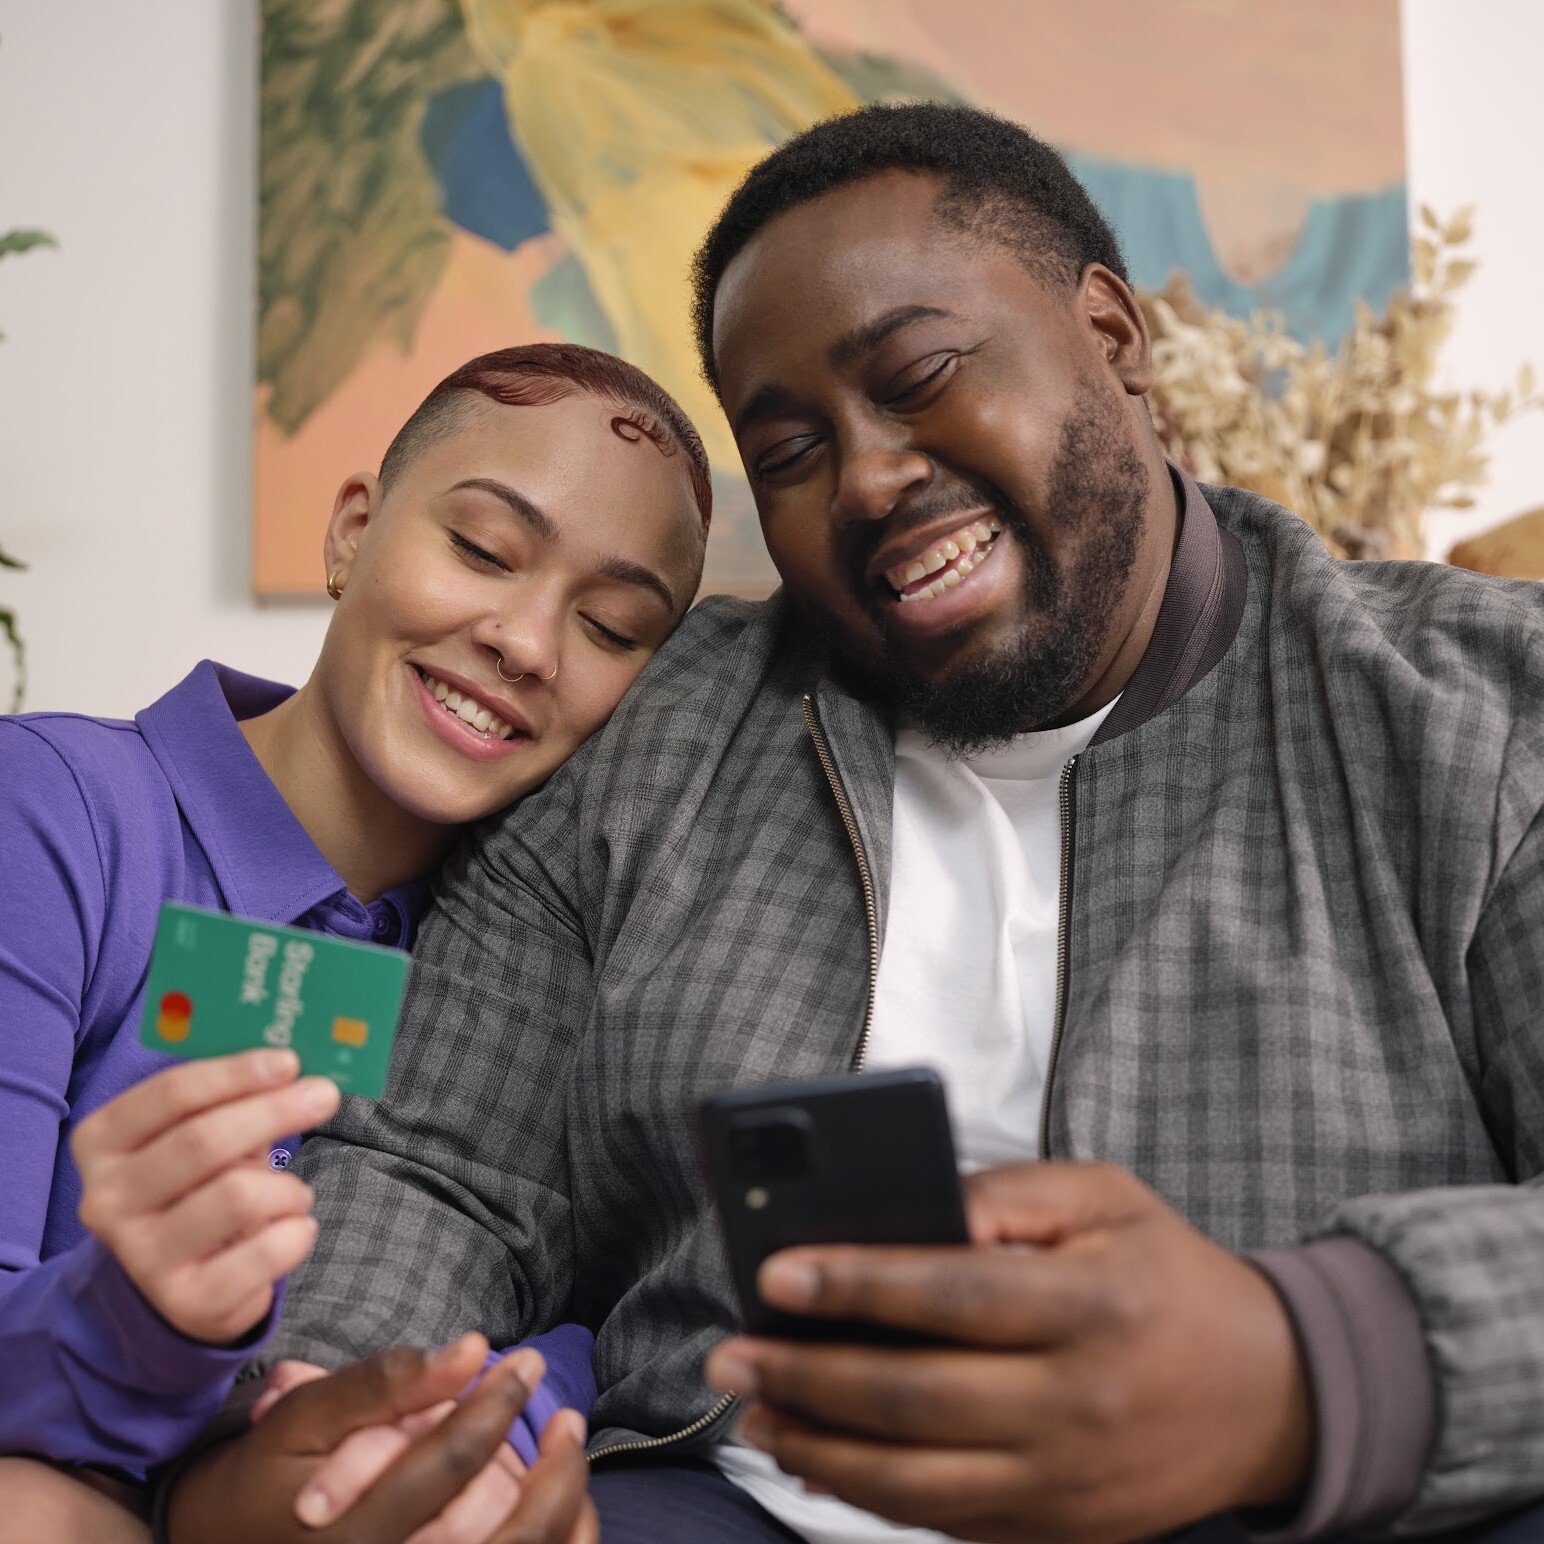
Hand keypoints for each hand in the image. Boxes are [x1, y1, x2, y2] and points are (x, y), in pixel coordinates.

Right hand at [72, 1048, 339, 1342]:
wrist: (175, 1285)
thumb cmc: (197, 1187)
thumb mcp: (198, 1136)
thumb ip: (233, 1098)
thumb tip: (297, 1066)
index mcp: (102, 1143)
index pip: (171, 1094)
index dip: (236, 1073)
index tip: (290, 1062)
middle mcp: (107, 1200)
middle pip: (203, 1141)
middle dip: (275, 1111)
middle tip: (324, 1095)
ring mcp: (141, 1257)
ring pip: (238, 1196)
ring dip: (287, 1187)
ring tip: (294, 1194)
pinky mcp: (186, 1302)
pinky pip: (265, 1251)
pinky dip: (298, 1231)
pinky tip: (296, 1228)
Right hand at [168, 1334, 596, 1543]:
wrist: (230, 1538)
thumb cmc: (274, 1471)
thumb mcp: (307, 1416)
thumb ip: (386, 1383)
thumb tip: (474, 1347)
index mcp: (351, 1536)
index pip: (447, 1465)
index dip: (496, 1405)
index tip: (526, 1363)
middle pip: (499, 1534)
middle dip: (549, 1470)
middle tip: (566, 1414)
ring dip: (561, 1509)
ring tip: (568, 1451)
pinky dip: (553, 1542)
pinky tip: (564, 1504)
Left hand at [705, 1161, 1309, 1543]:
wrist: (1272, 1393)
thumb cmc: (1170, 1275)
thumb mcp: (1104, 1199)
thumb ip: (1006, 1197)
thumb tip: (910, 1215)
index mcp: (1088, 1304)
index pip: (949, 1293)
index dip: (855, 1284)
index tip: (775, 1274)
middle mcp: (1074, 1401)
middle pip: (915, 1398)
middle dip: (807, 1376)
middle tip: (731, 1352)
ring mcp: (1066, 1480)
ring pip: (917, 1481)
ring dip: (820, 1449)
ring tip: (755, 1412)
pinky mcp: (1059, 1529)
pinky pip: (947, 1522)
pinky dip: (871, 1499)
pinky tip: (816, 1463)